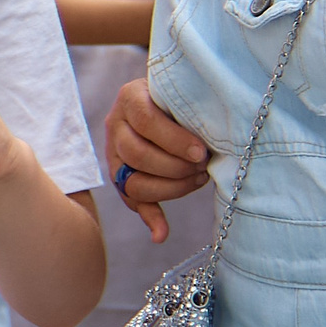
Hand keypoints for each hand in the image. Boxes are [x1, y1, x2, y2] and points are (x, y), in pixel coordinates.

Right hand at [103, 77, 209, 242]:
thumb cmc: (187, 96)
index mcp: (130, 98)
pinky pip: (132, 202)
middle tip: (202, 167)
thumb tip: (210, 139)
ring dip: (170, 188)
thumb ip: (192, 107)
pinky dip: (149, 218)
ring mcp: (114, 154)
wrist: (175, 102)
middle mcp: (115, 126)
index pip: (146, 121)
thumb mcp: (185, 92)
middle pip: (136, 154)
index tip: (201, 152)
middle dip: (175, 167)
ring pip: (132, 182)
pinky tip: (162, 233)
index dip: (174, 140)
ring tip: (198, 180)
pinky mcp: (122, 178)